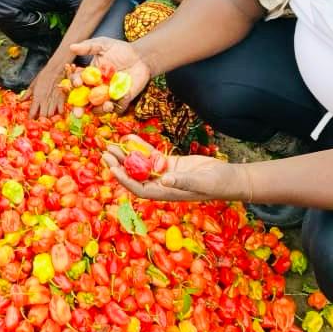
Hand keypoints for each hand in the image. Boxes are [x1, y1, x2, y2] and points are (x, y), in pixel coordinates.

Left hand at [23, 62, 62, 118]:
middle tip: (39, 119)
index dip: (31, 118)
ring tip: (47, 116)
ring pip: (51, 115)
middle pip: (43, 116)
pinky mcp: (62, 99)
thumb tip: (20, 101)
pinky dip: (59, 113)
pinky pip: (61, 111)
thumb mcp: (33, 84)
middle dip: (40, 119)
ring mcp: (54, 101)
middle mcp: (45, 101)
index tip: (30, 120)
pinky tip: (56, 112)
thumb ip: (27, 94)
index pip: (32, 112)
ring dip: (49, 117)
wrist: (56, 70)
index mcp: (37, 97)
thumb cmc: (43, 76)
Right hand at [67, 37, 149, 108]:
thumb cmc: (120, 50)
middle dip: (79, 108)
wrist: (140, 57)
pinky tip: (115, 103)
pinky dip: (116, 108)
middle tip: (77, 113)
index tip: (77, 83)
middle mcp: (95, 88)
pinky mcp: (121, 100)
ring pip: (98, 108)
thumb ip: (89, 47)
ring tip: (106, 105)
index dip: (75, 83)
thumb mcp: (104, 45)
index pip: (77, 81)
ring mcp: (107, 96)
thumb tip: (72, 47)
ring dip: (99, 110)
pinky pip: (116, 108)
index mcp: (88, 76)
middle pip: (83, 101)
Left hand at [102, 135, 237, 201]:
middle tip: (104, 152)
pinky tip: (129, 137)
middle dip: (118, 164)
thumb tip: (164, 180)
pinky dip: (140, 147)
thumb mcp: (199, 182)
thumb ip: (182, 181)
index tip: (111, 168)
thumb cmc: (216, 184)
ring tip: (110, 144)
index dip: (124, 179)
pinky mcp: (170, 164)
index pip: (139, 188)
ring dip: (125, 155)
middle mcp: (161, 185)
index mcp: (165, 193)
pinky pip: (151, 156)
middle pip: (134, 175)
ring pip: (140, 164)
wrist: (228, 178)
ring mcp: (164, 174)